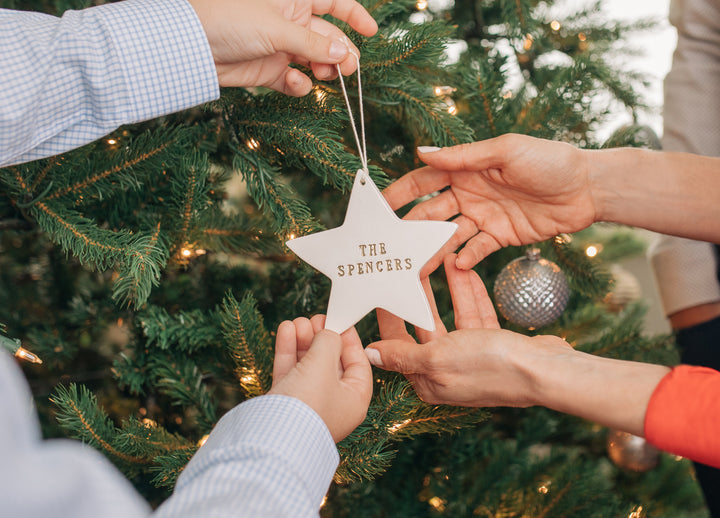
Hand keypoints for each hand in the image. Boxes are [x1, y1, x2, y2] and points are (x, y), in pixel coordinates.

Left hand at [189, 0, 377, 94]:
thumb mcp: (277, 28)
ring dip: (323, 70)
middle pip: (328, 38)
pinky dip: (298, 85)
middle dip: (341, 53)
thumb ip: (313, 45)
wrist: (193, 47)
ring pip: (314, 61)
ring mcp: (280, 47)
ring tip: (324, 78)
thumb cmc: (230, 20)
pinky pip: (293, 80)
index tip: (371, 32)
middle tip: (348, 71)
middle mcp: (290, 21)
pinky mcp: (269, 70)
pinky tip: (295, 84)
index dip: (354, 16)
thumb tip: (345, 54)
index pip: (333, 3)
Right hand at [269, 314, 372, 441]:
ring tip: (296, 322)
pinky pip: (290, 371)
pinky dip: (288, 350)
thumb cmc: (308, 403)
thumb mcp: (324, 364)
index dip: (349, 339)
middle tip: (314, 318)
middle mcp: (334, 403)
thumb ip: (329, 341)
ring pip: (308, 364)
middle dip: (321, 337)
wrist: (272, 436)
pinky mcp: (286, 402)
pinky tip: (285, 329)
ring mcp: (309, 403)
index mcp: (355, 400)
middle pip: (331, 362)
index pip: (358, 363)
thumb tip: (328, 332)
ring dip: (303, 340)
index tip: (339, 319)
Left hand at [365, 253, 571, 406]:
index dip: (388, 315)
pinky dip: (470, 293)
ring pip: (452, 315)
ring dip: (446, 287)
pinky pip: (476, 314)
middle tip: (406, 265)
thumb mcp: (438, 359)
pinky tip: (464, 270)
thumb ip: (403, 355)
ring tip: (439, 257)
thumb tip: (370, 355)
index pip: (398, 344)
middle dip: (417, 294)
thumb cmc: (490, 367)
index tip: (380, 287)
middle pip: (424, 325)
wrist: (547, 372)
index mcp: (428, 380)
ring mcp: (471, 357)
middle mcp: (447, 370)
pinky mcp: (494, 344)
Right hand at [384, 134, 595, 270]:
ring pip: (450, 236)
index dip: (399, 193)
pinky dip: (466, 257)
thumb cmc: (549, 160)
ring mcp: (484, 216)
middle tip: (390, 246)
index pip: (424, 182)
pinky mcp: (501, 236)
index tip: (377, 207)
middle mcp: (469, 193)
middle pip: (431, 213)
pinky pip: (477, 249)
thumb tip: (421, 153)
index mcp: (466, 169)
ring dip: (432, 250)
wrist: (588, 188)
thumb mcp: (504, 151)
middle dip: (410, 229)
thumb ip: (463, 157)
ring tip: (415, 266)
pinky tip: (457, 265)